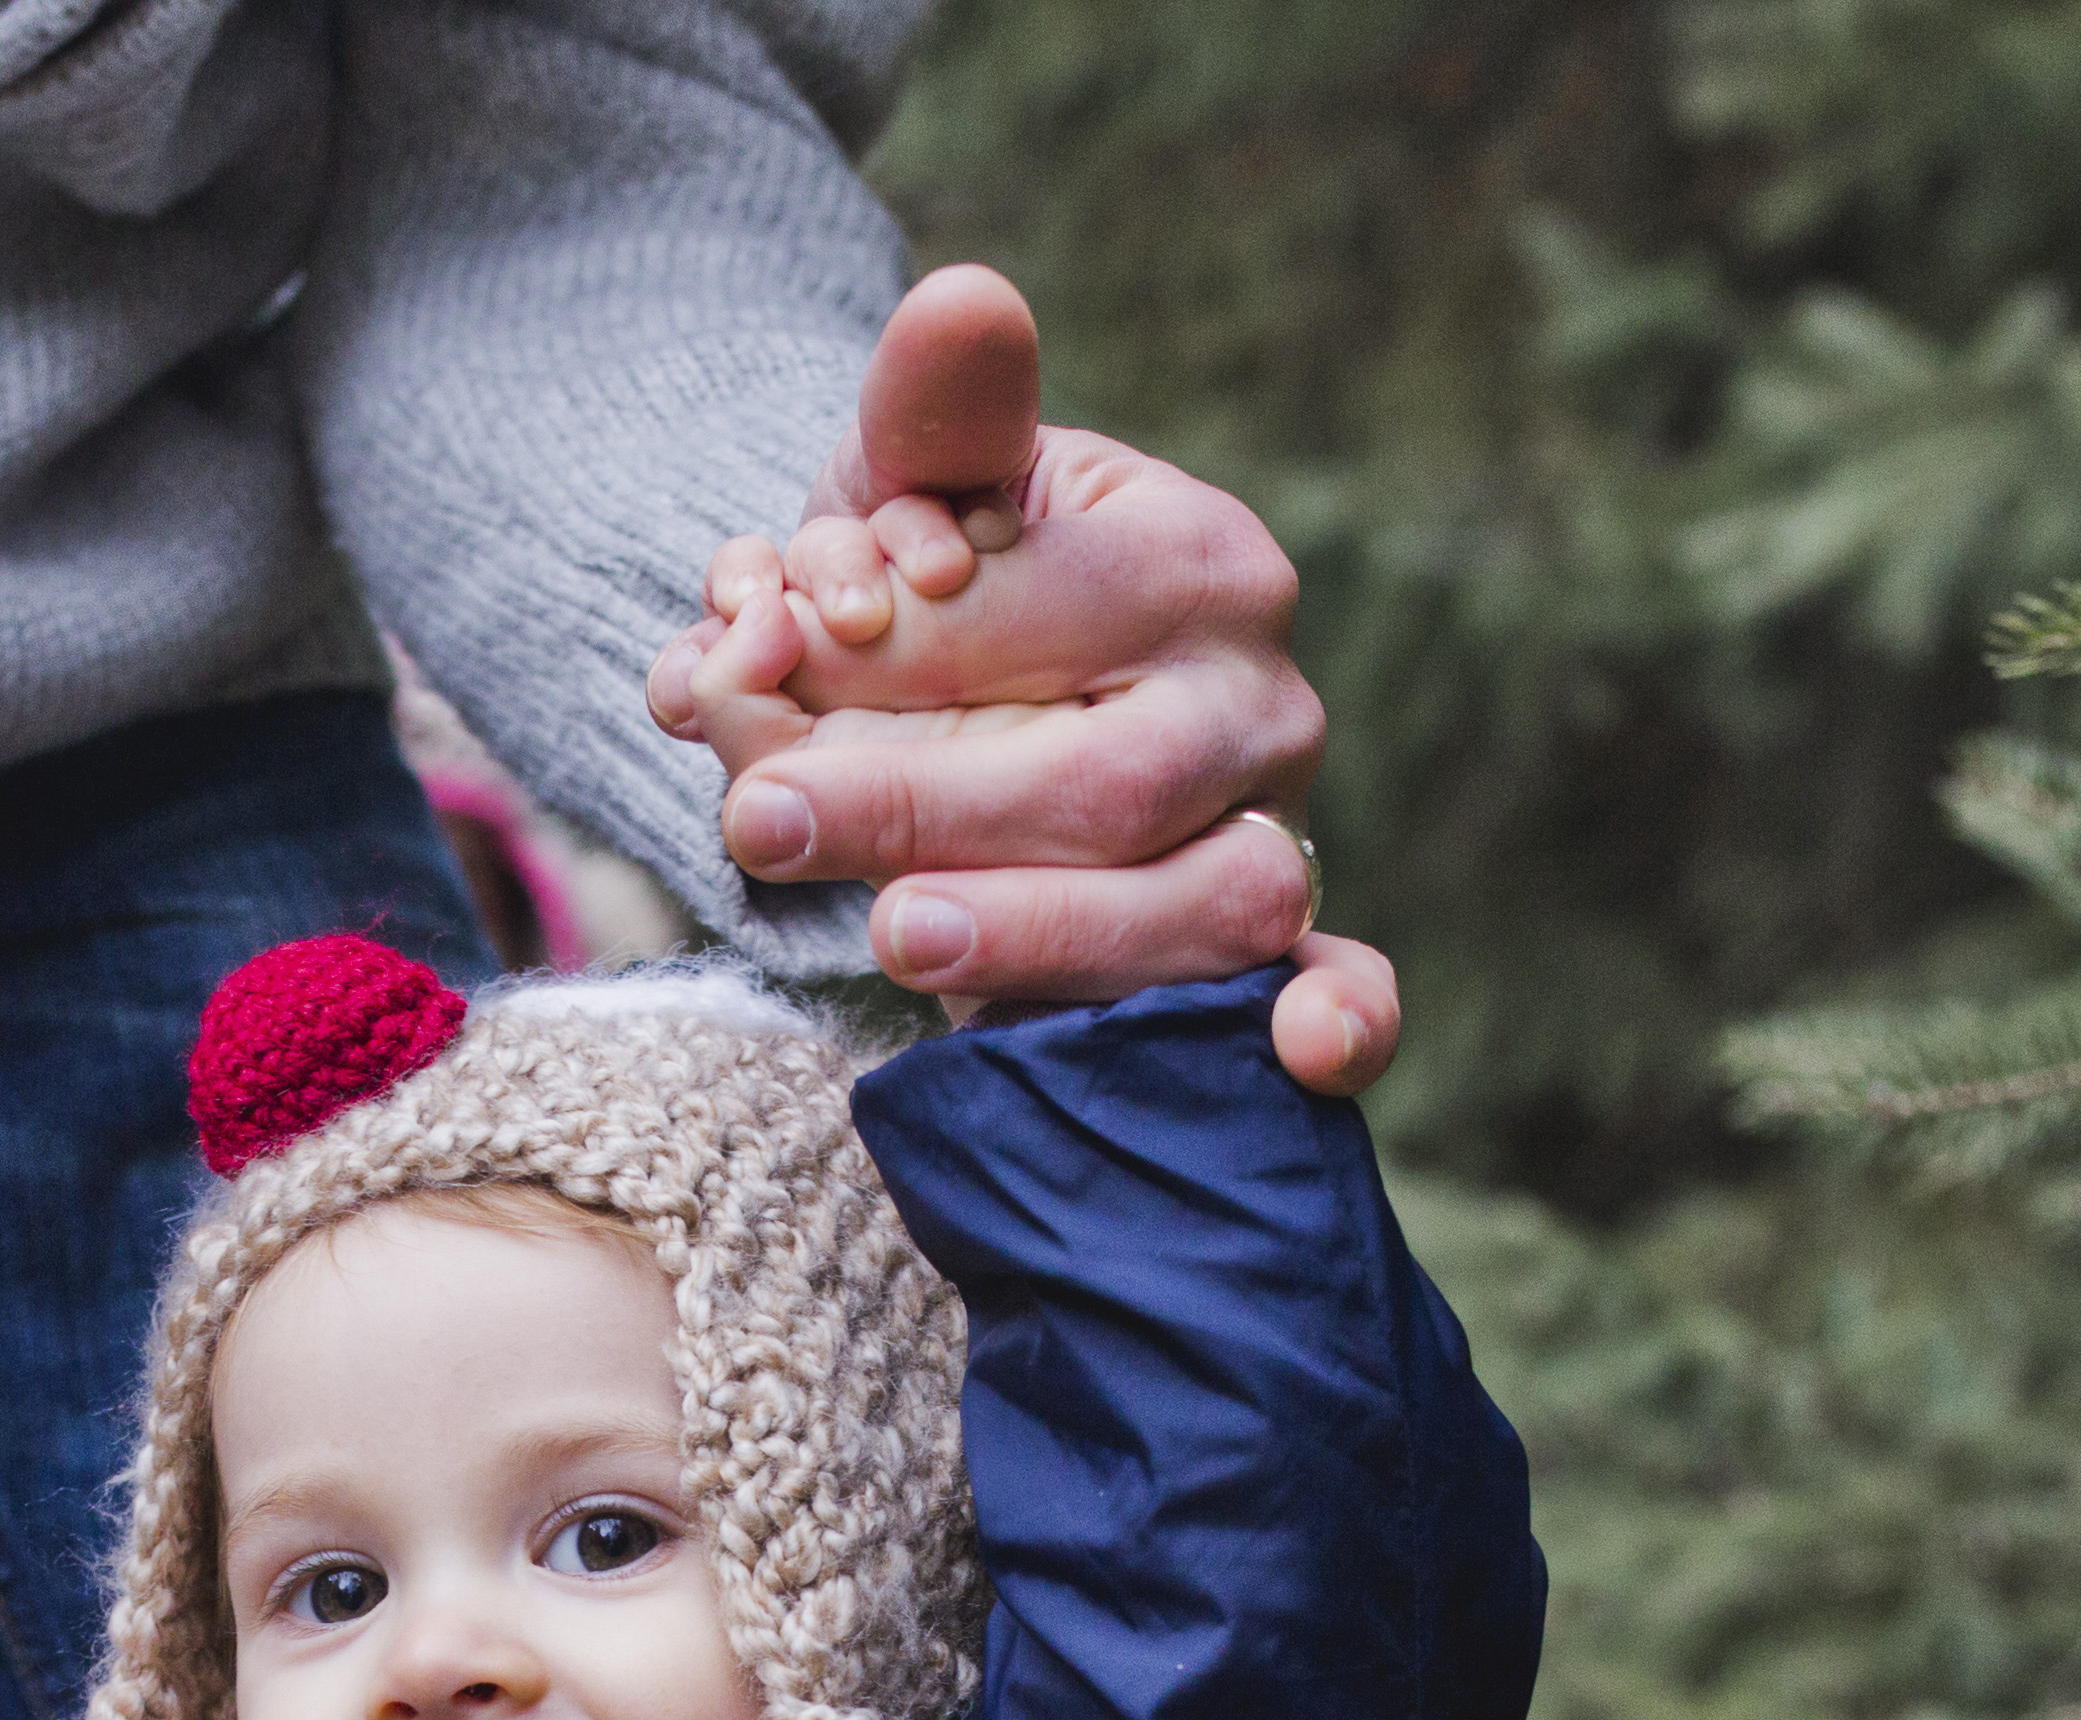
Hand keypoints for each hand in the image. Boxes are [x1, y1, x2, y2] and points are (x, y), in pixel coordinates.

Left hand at [653, 263, 1400, 1095]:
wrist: (967, 712)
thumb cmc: (938, 594)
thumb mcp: (912, 488)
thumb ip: (929, 413)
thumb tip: (962, 304)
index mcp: (1195, 558)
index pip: (1047, 613)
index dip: (890, 646)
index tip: (740, 658)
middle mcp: (1259, 701)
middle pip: (1108, 782)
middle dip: (918, 803)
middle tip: (759, 814)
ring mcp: (1275, 832)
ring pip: (1199, 909)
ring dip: (1042, 936)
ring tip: (893, 931)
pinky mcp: (1269, 954)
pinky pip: (1340, 992)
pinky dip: (1339, 1023)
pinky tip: (1302, 1054)